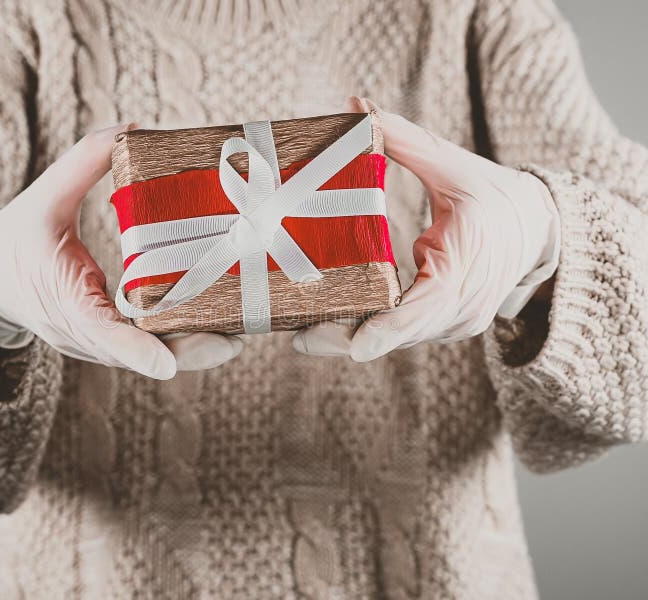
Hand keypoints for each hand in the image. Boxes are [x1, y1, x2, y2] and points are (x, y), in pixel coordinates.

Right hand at [0, 124, 242, 378]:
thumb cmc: (15, 239)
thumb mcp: (43, 197)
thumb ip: (84, 163)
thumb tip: (131, 128)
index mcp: (62, 300)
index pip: (97, 331)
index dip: (132, 349)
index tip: (166, 362)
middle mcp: (80, 332)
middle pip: (138, 355)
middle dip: (188, 350)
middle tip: (234, 339)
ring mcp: (93, 344)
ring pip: (147, 359)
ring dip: (191, 350)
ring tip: (238, 333)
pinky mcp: (105, 343)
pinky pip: (145, 350)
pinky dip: (179, 342)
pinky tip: (215, 326)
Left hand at [293, 98, 559, 360]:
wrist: (537, 228)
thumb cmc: (495, 196)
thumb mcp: (452, 165)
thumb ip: (403, 140)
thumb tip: (357, 107)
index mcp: (468, 262)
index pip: (429, 305)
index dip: (392, 328)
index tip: (358, 346)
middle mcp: (463, 304)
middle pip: (402, 334)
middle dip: (351, 338)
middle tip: (301, 338)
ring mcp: (456, 320)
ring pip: (398, 340)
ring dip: (353, 338)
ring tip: (303, 335)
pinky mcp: (444, 325)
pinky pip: (402, 333)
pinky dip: (370, 331)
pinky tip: (328, 328)